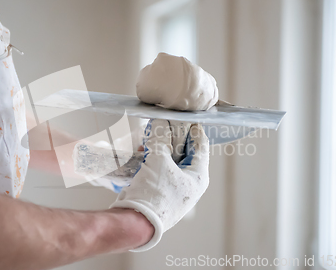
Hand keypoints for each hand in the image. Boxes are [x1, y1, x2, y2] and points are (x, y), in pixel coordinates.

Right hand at [110, 119, 209, 251]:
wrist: (135, 221)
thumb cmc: (154, 193)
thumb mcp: (159, 160)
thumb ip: (160, 137)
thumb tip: (159, 121)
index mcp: (198, 176)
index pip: (201, 145)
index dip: (192, 128)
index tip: (183, 115)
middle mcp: (189, 182)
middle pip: (184, 151)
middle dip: (172, 136)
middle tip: (163, 122)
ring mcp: (174, 187)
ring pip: (170, 159)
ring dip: (160, 146)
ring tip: (150, 134)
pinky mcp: (159, 190)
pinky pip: (159, 168)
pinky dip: (152, 157)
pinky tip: (142, 150)